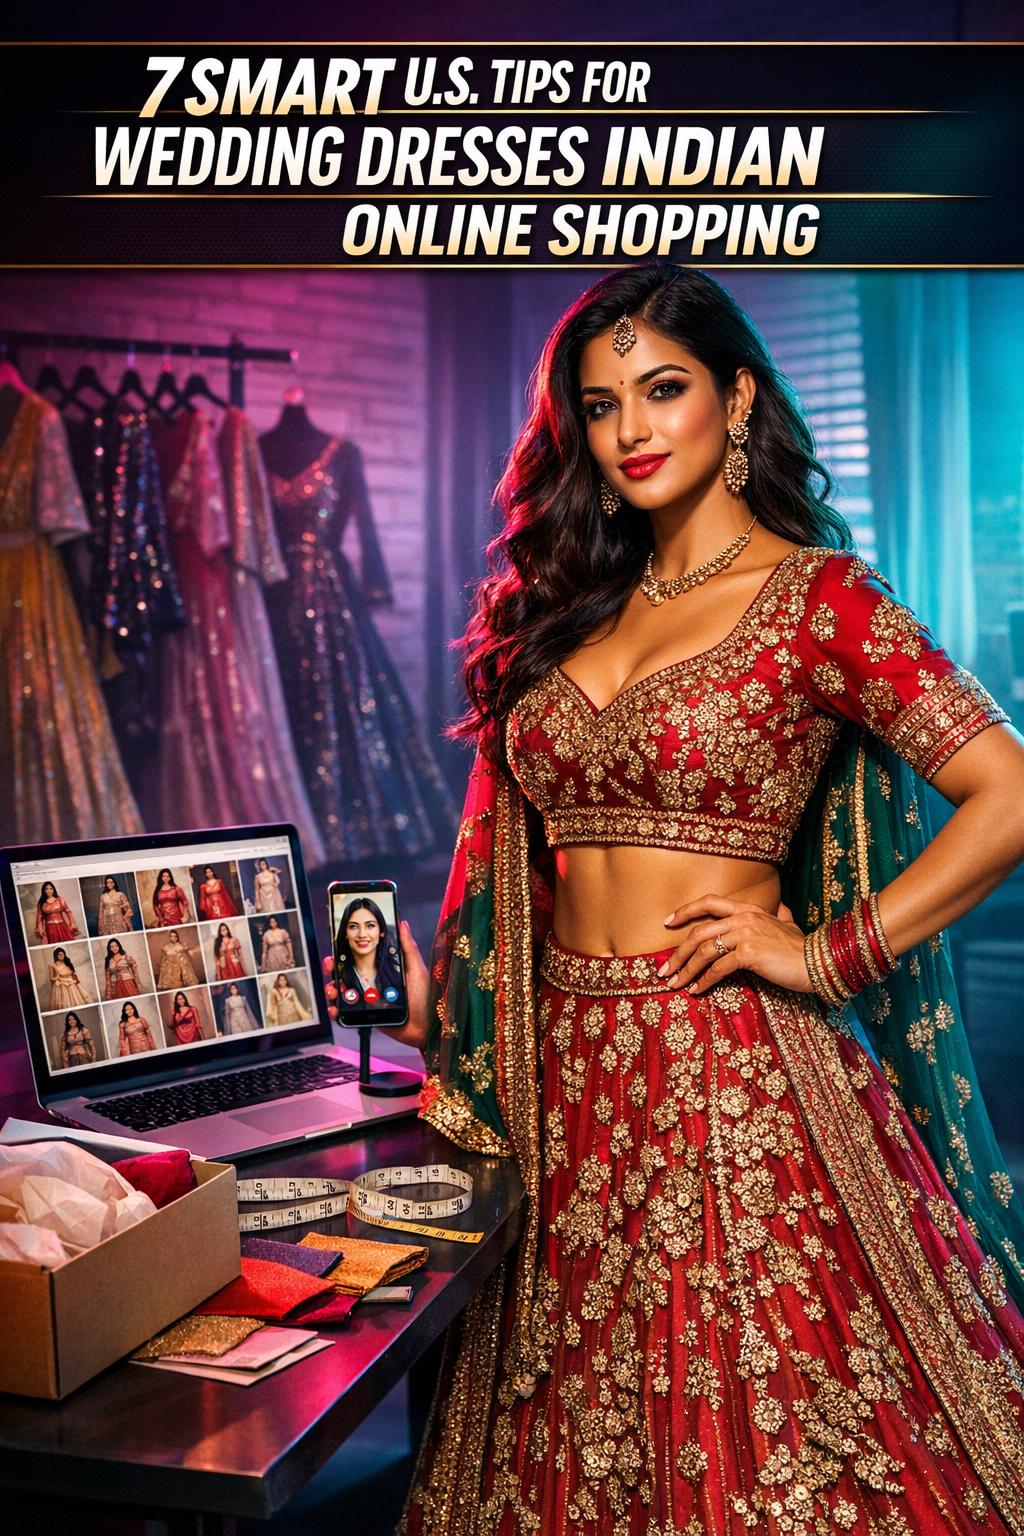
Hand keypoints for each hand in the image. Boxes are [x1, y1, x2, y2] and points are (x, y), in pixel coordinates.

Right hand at [323, 918, 429, 1052]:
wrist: (427, 1028)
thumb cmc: (427, 999)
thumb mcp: (417, 969)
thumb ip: (408, 947)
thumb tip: (402, 923)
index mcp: (384, 969)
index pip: (362, 957)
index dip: (347, 951)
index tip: (338, 944)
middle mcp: (374, 982)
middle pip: (347, 972)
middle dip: (334, 967)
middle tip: (331, 964)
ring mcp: (368, 999)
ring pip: (344, 991)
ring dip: (333, 987)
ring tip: (334, 988)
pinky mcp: (366, 1015)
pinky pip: (347, 1011)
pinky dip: (337, 1010)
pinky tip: (336, 1008)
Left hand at [659, 895, 813, 995]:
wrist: (819, 962)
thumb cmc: (802, 947)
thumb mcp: (790, 924)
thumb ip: (781, 914)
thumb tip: (781, 907)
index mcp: (748, 909)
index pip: (709, 902)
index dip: (685, 911)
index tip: (667, 922)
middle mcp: (744, 918)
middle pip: (699, 932)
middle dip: (678, 953)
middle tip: (664, 969)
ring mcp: (746, 934)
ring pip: (704, 951)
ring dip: (686, 970)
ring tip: (674, 984)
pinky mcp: (749, 953)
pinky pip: (718, 968)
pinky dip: (703, 981)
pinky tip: (696, 991)